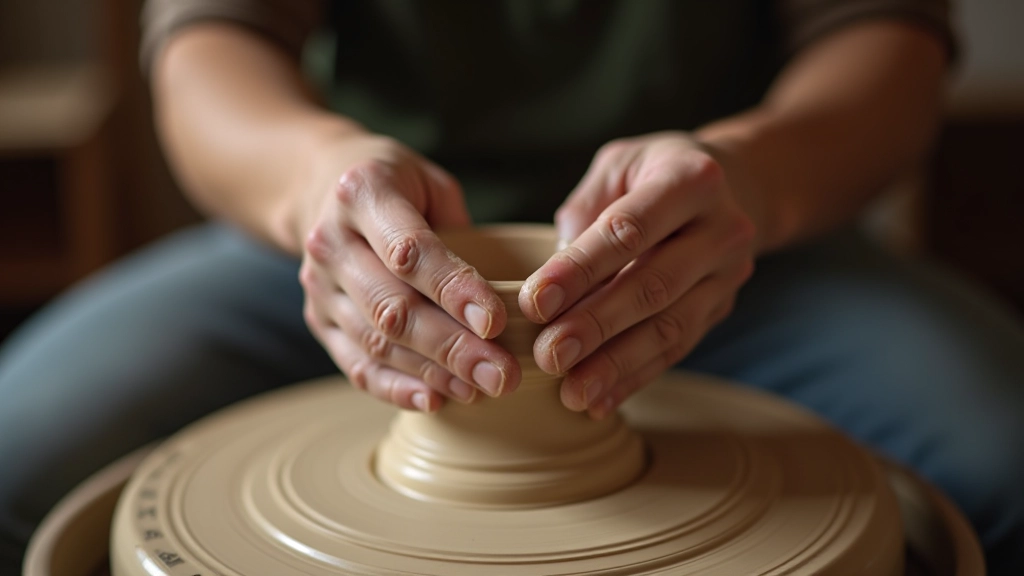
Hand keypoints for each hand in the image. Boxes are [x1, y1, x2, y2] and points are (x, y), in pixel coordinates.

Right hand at [298, 131, 519, 411]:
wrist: (323, 187)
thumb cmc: (399, 186)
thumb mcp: (432, 182)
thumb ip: (465, 233)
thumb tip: (508, 297)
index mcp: (363, 192)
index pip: (409, 251)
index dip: (453, 289)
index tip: (495, 322)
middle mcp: (331, 240)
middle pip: (392, 307)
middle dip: (452, 347)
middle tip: (502, 375)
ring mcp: (319, 285)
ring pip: (376, 341)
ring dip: (433, 372)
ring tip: (481, 388)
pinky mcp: (319, 320)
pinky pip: (356, 364)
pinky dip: (396, 388)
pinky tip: (436, 400)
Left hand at [520, 132, 754, 417]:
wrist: (732, 186)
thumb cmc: (652, 172)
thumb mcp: (618, 166)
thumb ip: (584, 209)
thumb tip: (555, 275)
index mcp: (691, 180)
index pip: (628, 230)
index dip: (580, 269)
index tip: (535, 302)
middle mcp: (722, 228)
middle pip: (652, 285)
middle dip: (596, 325)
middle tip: (548, 356)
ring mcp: (728, 274)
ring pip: (669, 326)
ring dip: (616, 364)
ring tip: (572, 393)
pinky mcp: (721, 308)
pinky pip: (677, 349)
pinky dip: (636, 377)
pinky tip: (599, 401)